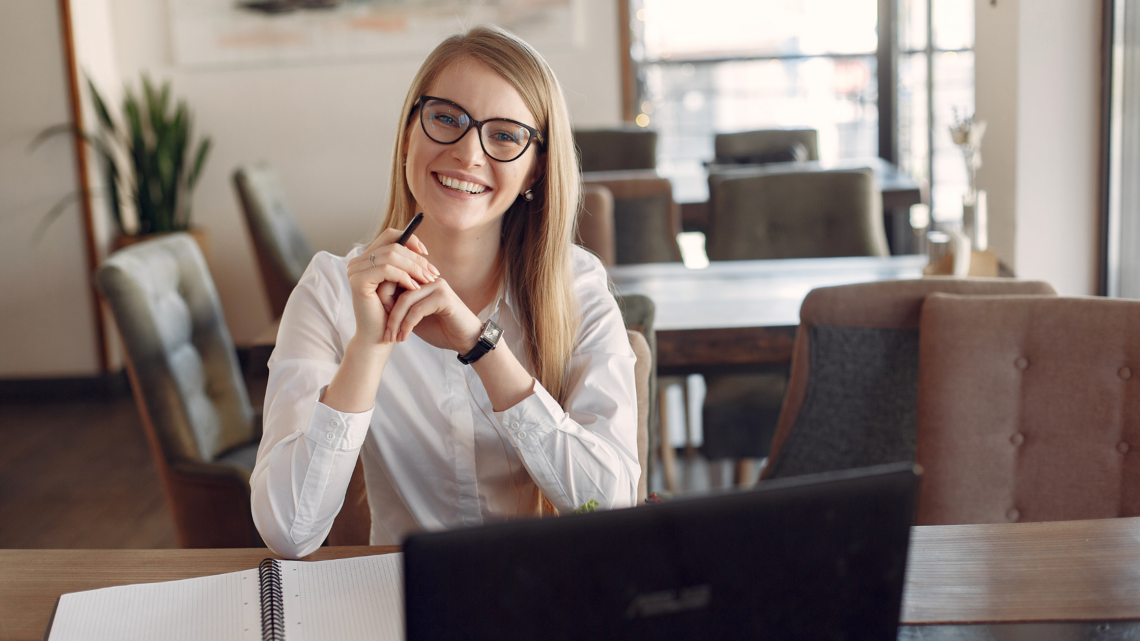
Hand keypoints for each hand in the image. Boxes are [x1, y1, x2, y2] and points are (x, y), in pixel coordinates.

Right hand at [346, 228, 439, 347]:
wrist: (378, 338)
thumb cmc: (391, 313)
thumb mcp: (400, 285)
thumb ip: (405, 266)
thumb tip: (422, 250)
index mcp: (366, 259)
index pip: (389, 235)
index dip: (410, 240)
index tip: (426, 254)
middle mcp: (357, 262)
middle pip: (393, 245)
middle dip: (417, 258)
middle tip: (433, 272)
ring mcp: (355, 270)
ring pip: (392, 255)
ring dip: (414, 268)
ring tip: (428, 281)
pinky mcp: (358, 281)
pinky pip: (387, 270)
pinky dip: (404, 277)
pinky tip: (415, 288)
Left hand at [383, 277, 482, 353]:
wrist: (467, 340)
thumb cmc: (441, 329)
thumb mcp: (414, 318)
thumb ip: (399, 308)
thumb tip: (375, 304)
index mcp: (421, 280)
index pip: (393, 281)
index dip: (382, 301)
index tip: (380, 325)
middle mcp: (429, 278)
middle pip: (396, 287)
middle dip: (387, 312)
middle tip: (385, 334)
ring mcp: (437, 285)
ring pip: (405, 300)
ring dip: (396, 322)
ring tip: (392, 338)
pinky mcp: (443, 297)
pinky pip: (417, 309)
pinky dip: (407, 325)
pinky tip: (404, 337)